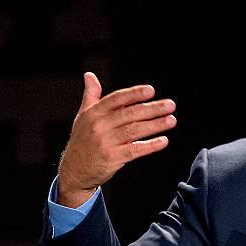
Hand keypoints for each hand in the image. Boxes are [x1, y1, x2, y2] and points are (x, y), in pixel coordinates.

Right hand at [57, 72, 176, 207]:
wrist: (74, 170)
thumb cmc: (82, 141)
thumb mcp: (83, 116)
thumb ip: (91, 95)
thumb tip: (89, 75)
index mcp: (94, 113)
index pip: (116, 99)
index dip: (134, 94)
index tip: (150, 90)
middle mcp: (99, 126)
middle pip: (130, 114)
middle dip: (152, 109)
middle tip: (170, 105)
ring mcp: (105, 142)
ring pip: (134, 131)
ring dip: (155, 125)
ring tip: (171, 120)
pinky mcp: (111, 158)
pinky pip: (134, 150)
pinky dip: (150, 145)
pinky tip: (163, 141)